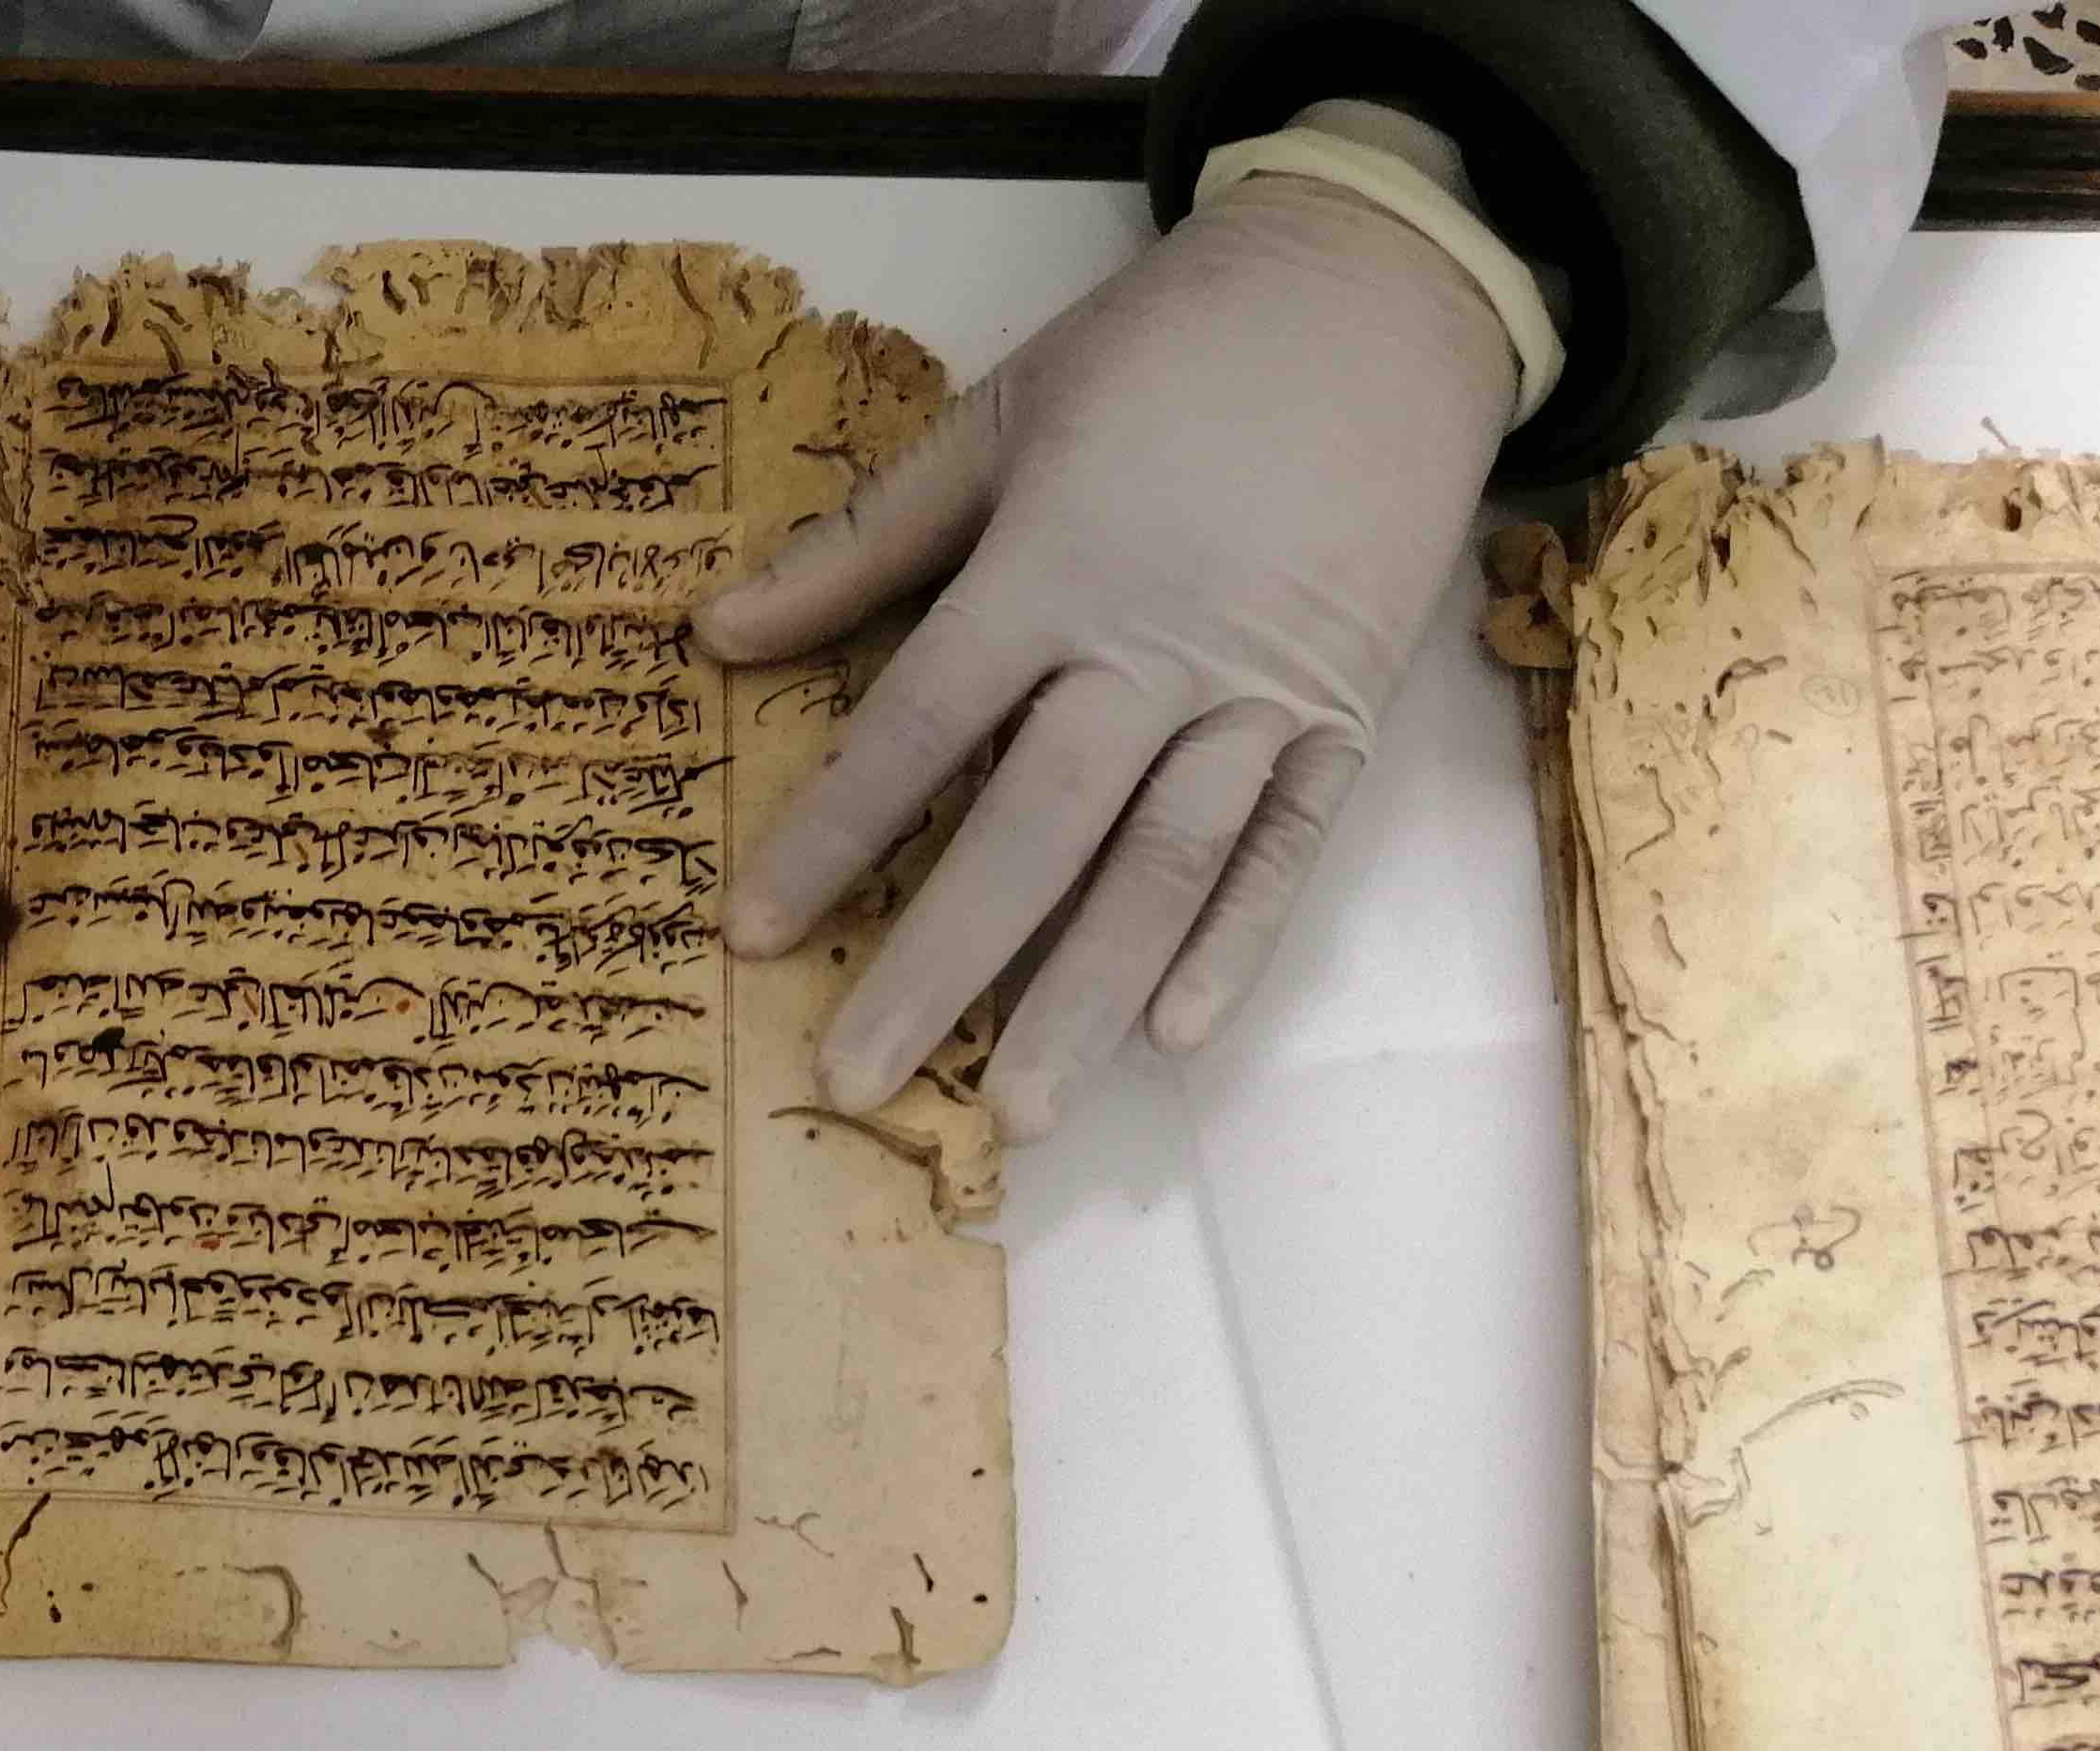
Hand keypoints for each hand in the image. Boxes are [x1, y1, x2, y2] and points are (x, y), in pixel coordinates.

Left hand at [696, 176, 1519, 1135]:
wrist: (1384, 288)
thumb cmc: (1172, 347)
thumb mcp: (1000, 414)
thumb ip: (862, 543)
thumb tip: (715, 631)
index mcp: (1053, 569)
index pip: (918, 729)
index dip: (831, 835)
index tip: (753, 932)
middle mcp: (1154, 651)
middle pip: (1032, 832)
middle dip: (943, 965)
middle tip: (862, 1081)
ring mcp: (1260, 692)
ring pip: (1162, 866)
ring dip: (1086, 994)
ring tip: (1023, 1113)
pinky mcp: (1346, 714)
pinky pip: (1287, 848)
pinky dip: (1236, 941)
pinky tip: (1175, 1033)